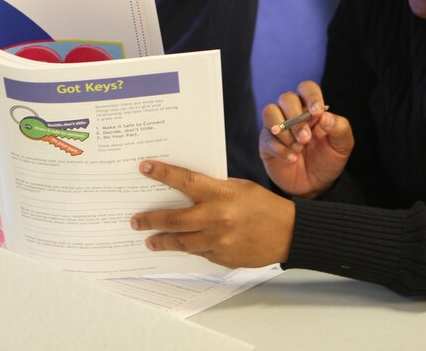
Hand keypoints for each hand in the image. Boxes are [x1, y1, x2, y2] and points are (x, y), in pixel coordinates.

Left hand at [130, 160, 293, 268]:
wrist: (290, 233)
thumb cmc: (265, 205)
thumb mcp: (239, 187)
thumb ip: (213, 190)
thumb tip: (187, 189)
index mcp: (221, 194)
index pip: (185, 181)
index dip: (162, 173)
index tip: (144, 168)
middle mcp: (217, 219)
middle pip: (174, 220)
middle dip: (151, 220)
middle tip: (135, 221)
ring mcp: (218, 241)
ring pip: (182, 243)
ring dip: (162, 241)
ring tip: (150, 241)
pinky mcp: (222, 258)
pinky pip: (199, 253)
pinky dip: (188, 248)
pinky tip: (180, 246)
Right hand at [259, 80, 353, 197]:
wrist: (314, 185)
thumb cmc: (328, 160)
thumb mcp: (342, 146)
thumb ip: (340, 128)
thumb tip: (326, 116)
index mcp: (311, 108)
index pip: (307, 88)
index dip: (311, 96)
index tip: (317, 112)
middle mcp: (292, 113)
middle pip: (286, 98)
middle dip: (296, 118)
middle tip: (306, 138)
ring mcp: (277, 126)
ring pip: (269, 112)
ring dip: (284, 130)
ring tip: (298, 148)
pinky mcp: (266, 143)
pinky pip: (266, 138)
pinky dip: (280, 149)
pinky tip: (292, 159)